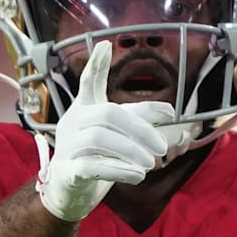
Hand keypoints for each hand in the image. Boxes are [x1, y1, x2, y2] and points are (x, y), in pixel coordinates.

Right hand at [35, 41, 170, 221]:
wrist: (67, 192)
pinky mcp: (67, 172)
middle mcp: (72, 124)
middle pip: (107, 114)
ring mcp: (67, 147)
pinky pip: (91, 166)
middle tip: (162, 147)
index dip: (96, 65)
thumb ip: (136, 120)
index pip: (88, 84)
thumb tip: (170, 110)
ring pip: (99, 139)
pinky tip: (138, 176)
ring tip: (151, 164)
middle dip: (140, 129)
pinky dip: (119, 170)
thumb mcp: (115, 136)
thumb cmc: (94, 158)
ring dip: (131, 150)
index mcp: (84, 111)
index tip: (106, 44)